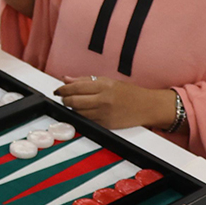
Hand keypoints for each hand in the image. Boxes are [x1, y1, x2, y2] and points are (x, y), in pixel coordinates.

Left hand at [55, 76, 177, 130]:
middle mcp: (103, 100)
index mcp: (103, 86)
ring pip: (77, 112)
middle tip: (63, 97)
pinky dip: (81, 116)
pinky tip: (83, 112)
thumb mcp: (108, 81)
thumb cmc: (129, 93)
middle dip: (65, 99)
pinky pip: (86, 121)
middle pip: (73, 101)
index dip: (63, 89)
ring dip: (72, 108)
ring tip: (73, 103)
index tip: (58, 90)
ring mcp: (104, 114)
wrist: (147, 107)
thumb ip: (85, 80)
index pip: (75, 87)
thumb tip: (66, 79)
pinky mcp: (105, 125)